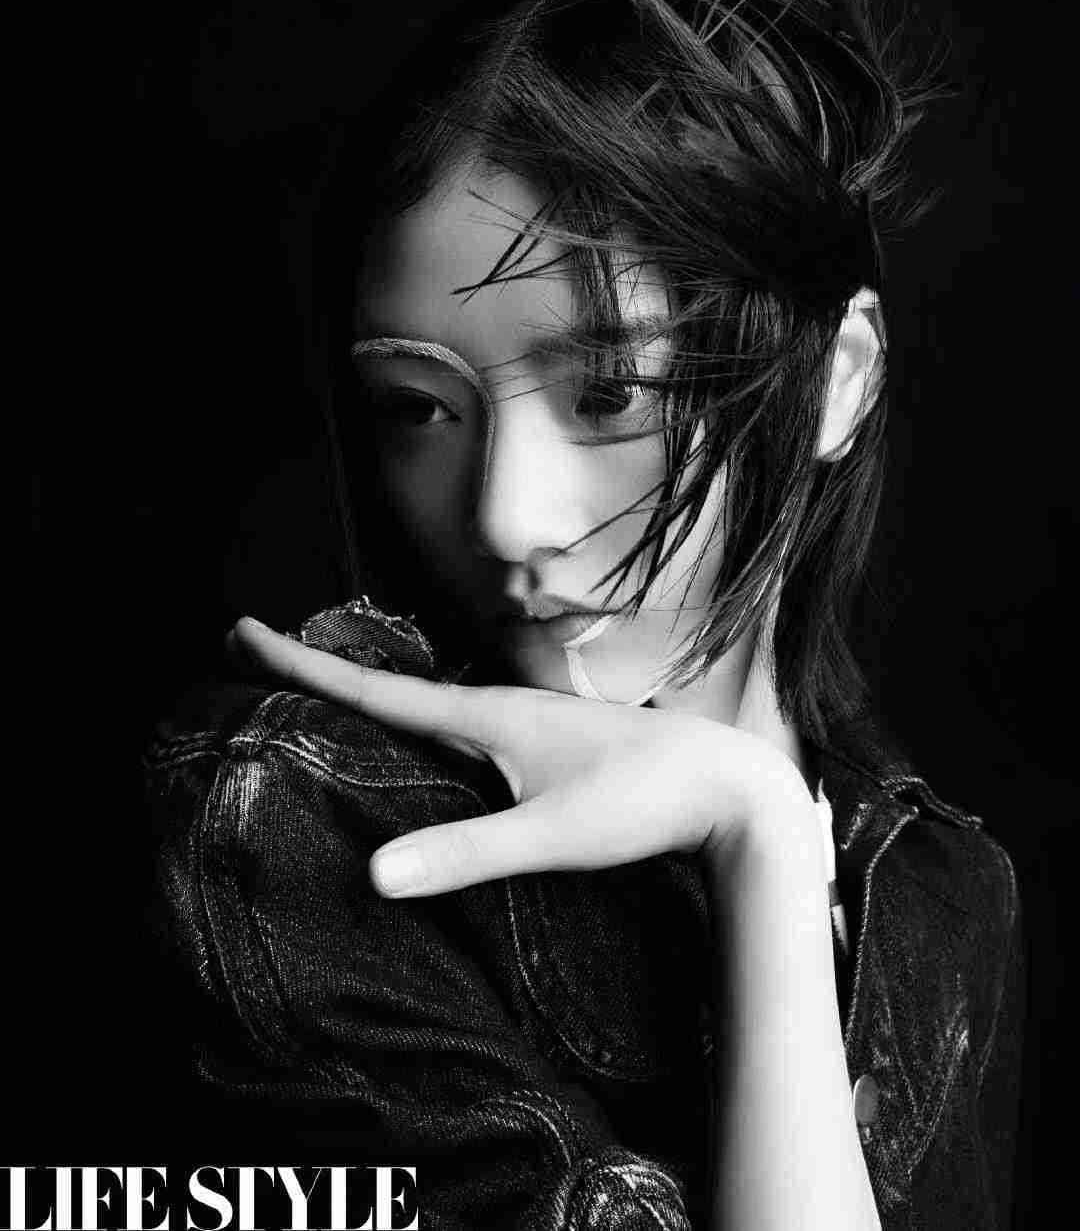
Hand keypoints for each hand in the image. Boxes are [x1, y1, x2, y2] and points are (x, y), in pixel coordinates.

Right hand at [229, 616, 815, 897]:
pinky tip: (420, 753)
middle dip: (321, 672)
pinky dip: (415, 730)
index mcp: (486, 715)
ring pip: (427, 707)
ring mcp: (526, 727)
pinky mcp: (547, 751)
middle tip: (258, 652)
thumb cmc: (643, 804)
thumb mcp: (549, 835)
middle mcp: (499, 709)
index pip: (374, 688)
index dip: (303, 665)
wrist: (729, 789)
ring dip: (369, 700)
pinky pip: (458, 732)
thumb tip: (372, 875)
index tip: (242, 630)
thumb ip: (465, 853)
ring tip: (319, 696)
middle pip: (390, 687)